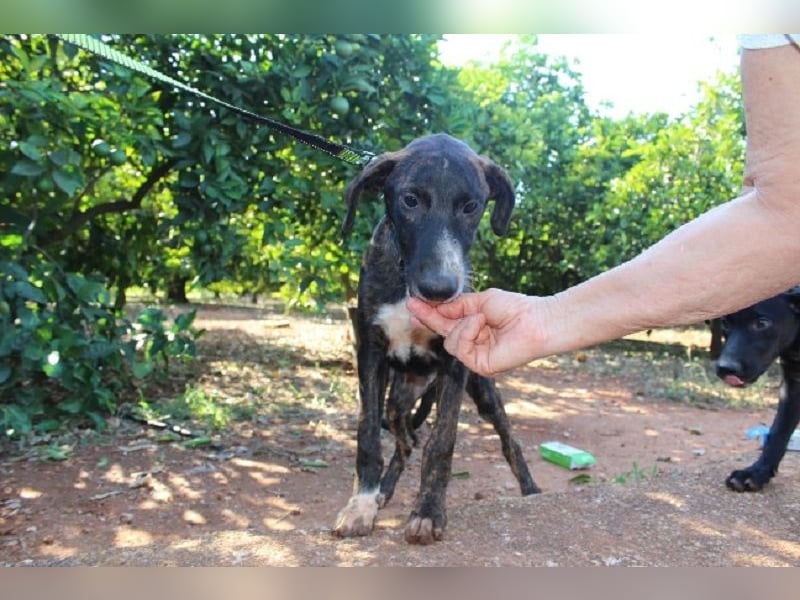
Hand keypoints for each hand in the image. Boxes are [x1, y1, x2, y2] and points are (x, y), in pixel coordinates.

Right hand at [407, 289, 540, 376]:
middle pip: (443, 332)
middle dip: (429, 318)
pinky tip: (480, 324)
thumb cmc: (514, 308)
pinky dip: (468, 332)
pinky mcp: (480, 366)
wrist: (534, 321)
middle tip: (412, 306)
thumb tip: (434, 307)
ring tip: (480, 317)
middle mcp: (474, 342)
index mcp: (474, 326)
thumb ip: (456, 306)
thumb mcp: (480, 301)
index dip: (429, 313)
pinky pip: (460, 348)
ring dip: (462, 325)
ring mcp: (476, 355)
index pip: (447, 321)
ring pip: (449, 341)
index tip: (412, 303)